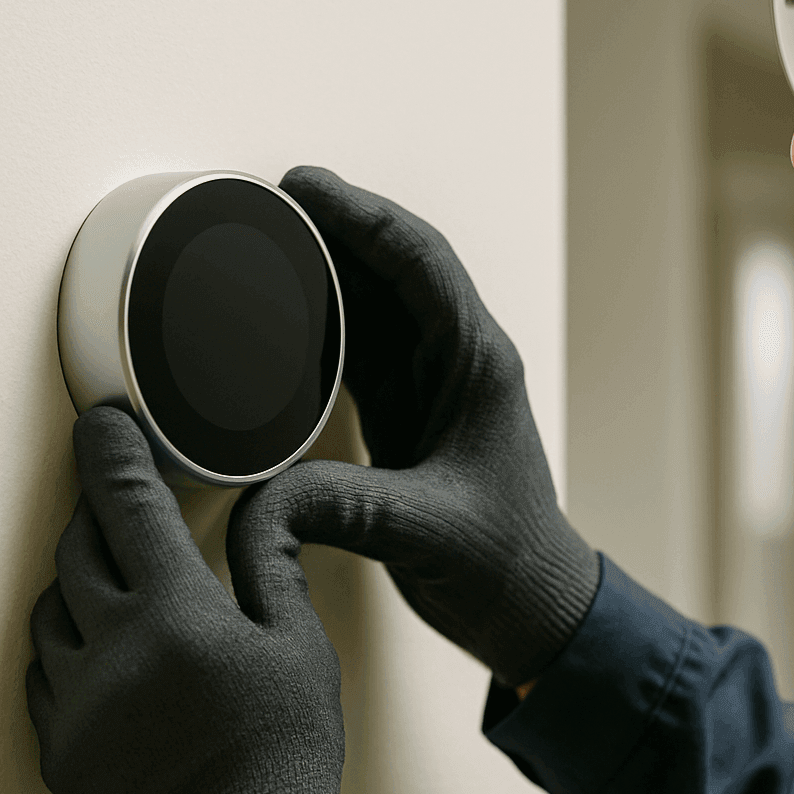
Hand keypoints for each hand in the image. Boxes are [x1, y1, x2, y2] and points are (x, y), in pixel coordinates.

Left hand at [26, 406, 344, 793]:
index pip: (127, 502)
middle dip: (96, 517)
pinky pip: (41, 679)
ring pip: (49, 615)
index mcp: (175, 612)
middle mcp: (111, 648)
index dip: (110, 450)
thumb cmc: (281, 761)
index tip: (102, 421)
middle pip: (77, 551)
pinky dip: (65, 652)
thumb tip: (259, 518)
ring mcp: (77, 701)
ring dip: (76, 587)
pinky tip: (102, 660)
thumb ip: (271, 572)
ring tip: (116, 592)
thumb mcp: (303, 650)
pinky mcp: (61, 749)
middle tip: (122, 510)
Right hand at [239, 165, 600, 687]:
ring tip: (269, 240)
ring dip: (330, 270)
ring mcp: (433, 387)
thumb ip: (343, 511)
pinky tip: (288, 314)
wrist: (531, 607)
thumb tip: (261, 502)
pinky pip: (364, 348)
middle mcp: (458, 363)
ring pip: (379, 303)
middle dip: (337, 226)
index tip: (302, 186)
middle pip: (395, 268)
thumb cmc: (505, 565)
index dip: (361, 215)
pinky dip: (326, 323)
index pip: (419, 262)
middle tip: (268, 200)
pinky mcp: (411, 416)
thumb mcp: (424, 532)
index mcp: (477, 365)